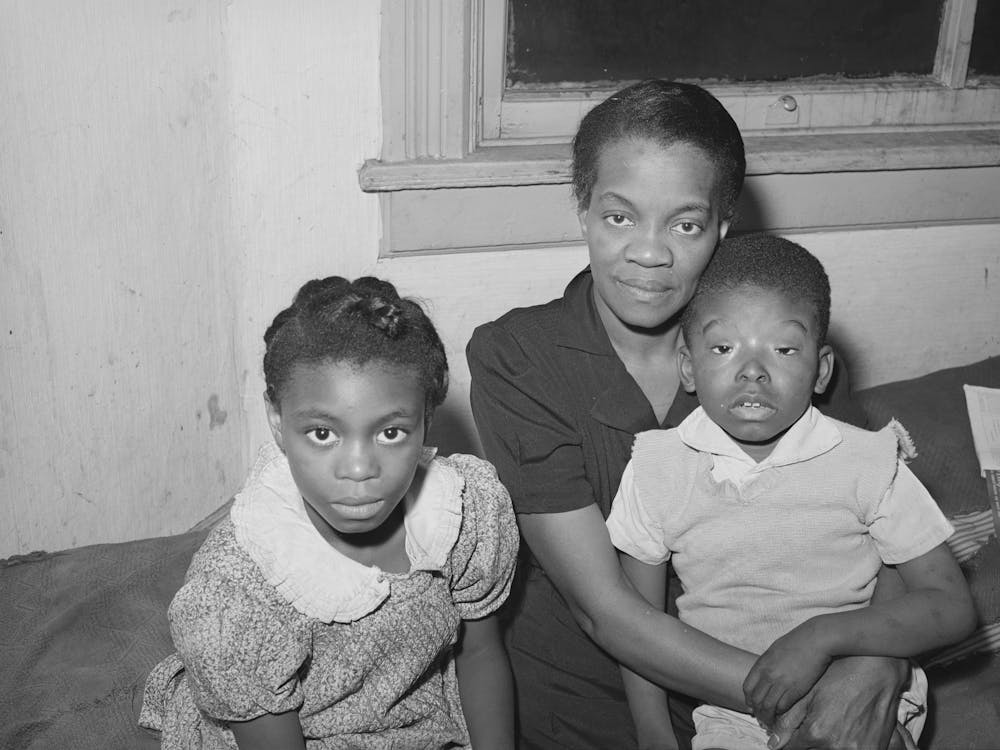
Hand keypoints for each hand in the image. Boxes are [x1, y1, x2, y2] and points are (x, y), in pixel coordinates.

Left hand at [743, 623, 830, 728]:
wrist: (816, 640)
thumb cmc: (798, 642)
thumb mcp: (775, 650)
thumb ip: (768, 664)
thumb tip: (764, 675)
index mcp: (762, 664)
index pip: (747, 687)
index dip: (749, 699)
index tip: (753, 704)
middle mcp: (768, 675)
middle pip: (755, 700)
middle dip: (757, 711)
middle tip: (761, 716)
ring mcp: (781, 683)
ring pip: (767, 706)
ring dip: (768, 716)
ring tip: (771, 721)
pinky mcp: (796, 689)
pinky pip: (783, 707)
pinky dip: (781, 713)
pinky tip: (783, 715)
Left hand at [768, 655, 906, 749]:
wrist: (877, 671)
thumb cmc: (839, 677)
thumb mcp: (809, 695)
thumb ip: (789, 721)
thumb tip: (774, 743)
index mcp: (816, 733)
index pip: (793, 749)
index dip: (790, 742)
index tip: (793, 735)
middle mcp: (836, 746)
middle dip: (808, 743)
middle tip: (815, 726)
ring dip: (826, 744)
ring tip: (832, 726)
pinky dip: (846, 746)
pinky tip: (847, 732)